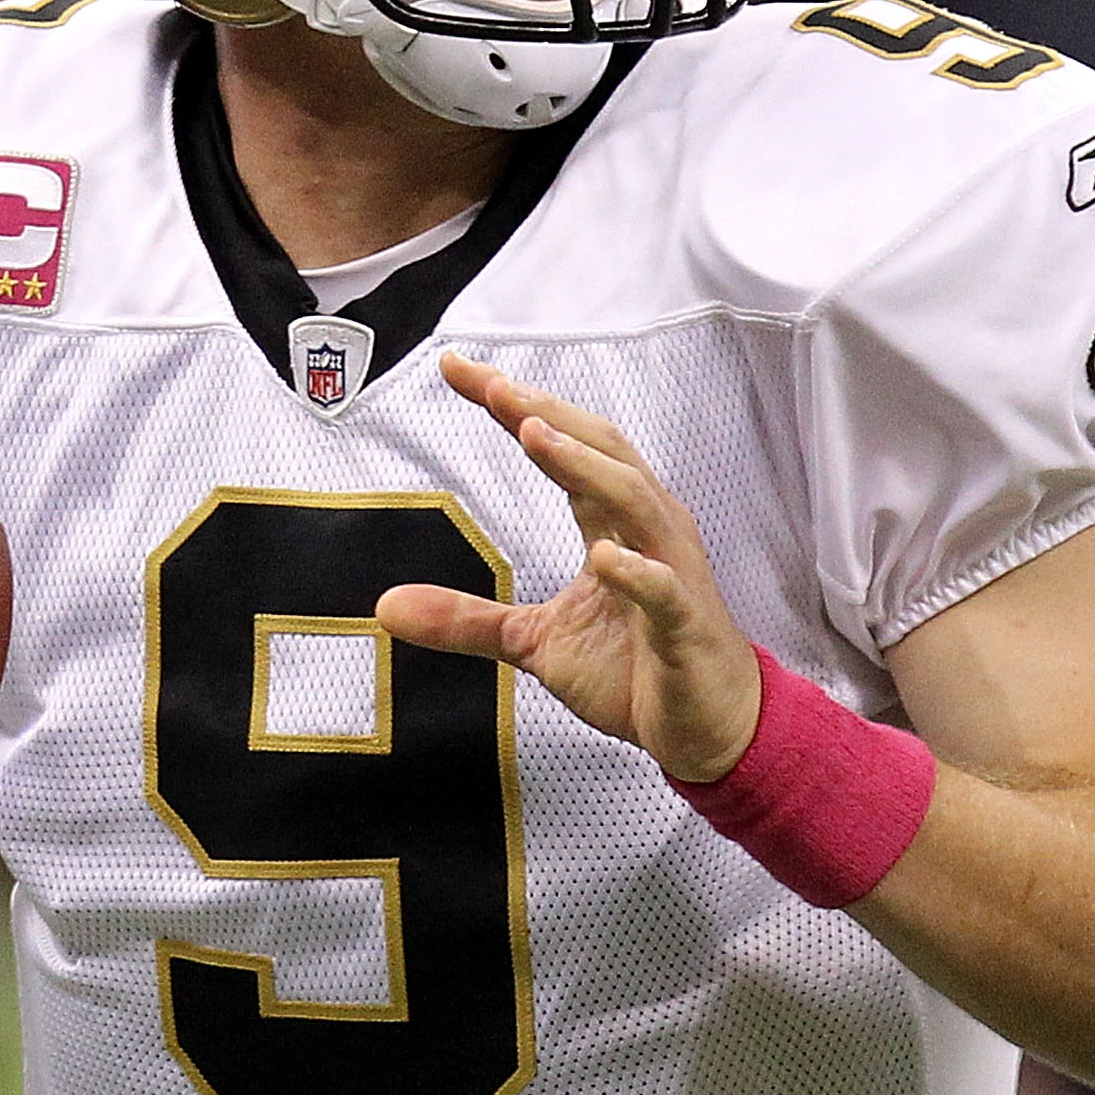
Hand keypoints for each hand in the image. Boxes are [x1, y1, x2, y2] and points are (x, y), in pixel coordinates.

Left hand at [374, 353, 762, 781]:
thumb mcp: (535, 644)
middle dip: (547, 412)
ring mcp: (671, 573)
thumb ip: (466, 620)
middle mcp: (647, 530)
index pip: (562, 445)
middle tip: (493, 383)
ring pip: (635, 500)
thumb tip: (386, 606)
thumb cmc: (635, 670)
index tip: (457, 366)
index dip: (514, 405)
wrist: (708, 728)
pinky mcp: (686, 625)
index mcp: (613, 521)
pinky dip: (637, 571)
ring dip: (585, 466)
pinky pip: (664, 591)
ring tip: (535, 434)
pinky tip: (604, 557)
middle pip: (601, 450)